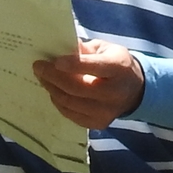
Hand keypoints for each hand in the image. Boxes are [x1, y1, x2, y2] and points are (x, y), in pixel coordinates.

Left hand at [32, 40, 147, 129]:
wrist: (134, 90)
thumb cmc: (116, 63)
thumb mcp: (104, 48)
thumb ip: (84, 49)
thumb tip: (60, 49)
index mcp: (118, 68)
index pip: (93, 67)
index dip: (72, 64)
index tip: (54, 61)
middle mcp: (114, 93)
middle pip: (77, 87)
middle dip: (53, 77)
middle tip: (38, 66)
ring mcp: (107, 111)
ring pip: (70, 102)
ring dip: (52, 89)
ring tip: (43, 77)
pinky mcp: (99, 123)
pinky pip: (71, 114)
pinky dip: (59, 102)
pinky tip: (54, 91)